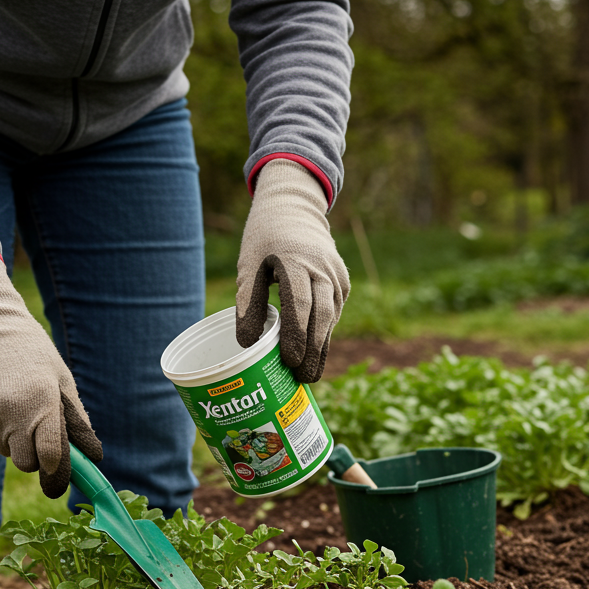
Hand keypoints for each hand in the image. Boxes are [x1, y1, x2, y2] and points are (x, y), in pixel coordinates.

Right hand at [0, 256, 101, 498]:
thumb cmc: (32, 354)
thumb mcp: (61, 380)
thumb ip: (76, 420)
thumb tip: (94, 456)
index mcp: (44, 403)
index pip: (51, 456)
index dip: (56, 471)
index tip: (56, 474)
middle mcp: (14, 413)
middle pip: (24, 462)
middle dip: (30, 452)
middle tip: (30, 424)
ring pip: (1, 449)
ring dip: (7, 436)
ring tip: (9, 401)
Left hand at [236, 159, 349, 382]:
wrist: (295, 208)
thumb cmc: (265, 238)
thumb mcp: (249, 265)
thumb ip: (247, 302)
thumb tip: (246, 345)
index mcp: (296, 262)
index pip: (301, 304)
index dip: (296, 336)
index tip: (289, 361)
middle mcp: (322, 270)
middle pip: (322, 317)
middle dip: (312, 351)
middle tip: (300, 379)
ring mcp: (336, 277)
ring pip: (331, 319)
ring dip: (320, 348)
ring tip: (306, 376)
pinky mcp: (342, 284)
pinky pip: (333, 314)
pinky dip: (323, 334)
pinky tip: (313, 356)